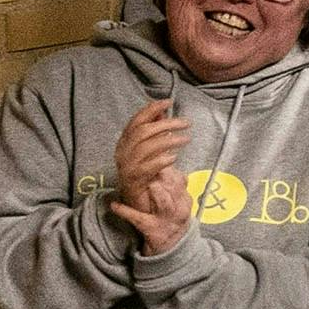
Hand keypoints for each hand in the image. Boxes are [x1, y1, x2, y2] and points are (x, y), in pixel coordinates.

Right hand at [108, 97, 194, 253]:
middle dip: (165, 124)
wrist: (141, 206)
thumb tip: (164, 112)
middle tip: (186, 123)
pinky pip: (146, 168)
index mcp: (125, 144)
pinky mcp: (133, 182)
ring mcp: (126, 168)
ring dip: (167, 140)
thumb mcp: (155, 152)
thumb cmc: (149, 177)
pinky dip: (160, 160)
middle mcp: (122, 154)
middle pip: (141, 132)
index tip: (168, 101)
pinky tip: (174, 158)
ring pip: (144, 147)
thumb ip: (157, 134)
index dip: (150, 110)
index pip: (135, 122)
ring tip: (186, 139)